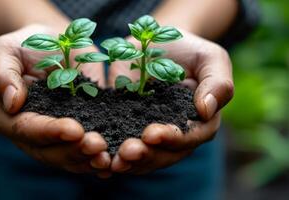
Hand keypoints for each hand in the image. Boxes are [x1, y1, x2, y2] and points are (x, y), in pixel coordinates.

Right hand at [0, 24, 110, 177]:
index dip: (49, 132)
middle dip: (74, 150)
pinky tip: (111, 161)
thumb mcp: (5, 51)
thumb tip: (12, 103)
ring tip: (106, 156)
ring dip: (88, 160)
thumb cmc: (26, 46)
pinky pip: (84, 154)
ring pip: (68, 158)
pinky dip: (96, 160)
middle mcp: (30, 135)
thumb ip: (1, 74)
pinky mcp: (75, 136)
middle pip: (49, 151)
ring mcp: (53, 139)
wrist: (54, 46)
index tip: (73, 129)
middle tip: (97, 144)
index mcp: (8, 117)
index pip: (26, 129)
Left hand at [109, 30, 232, 173]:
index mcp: (199, 122)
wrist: (156, 44)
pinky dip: (110, 156)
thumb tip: (206, 111)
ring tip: (111, 160)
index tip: (152, 134)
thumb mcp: (209, 58)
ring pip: (142, 158)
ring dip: (127, 161)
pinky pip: (120, 146)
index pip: (191, 137)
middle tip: (127, 151)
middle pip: (165, 154)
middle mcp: (176, 135)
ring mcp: (150, 135)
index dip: (173, 138)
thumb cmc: (188, 50)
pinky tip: (98, 159)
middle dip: (146, 155)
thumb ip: (217, 83)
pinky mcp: (127, 128)